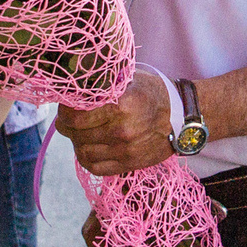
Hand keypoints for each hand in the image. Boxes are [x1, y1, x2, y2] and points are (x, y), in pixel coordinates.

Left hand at [56, 73, 174, 176]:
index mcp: (121, 105)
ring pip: (83, 152)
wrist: (182, 117)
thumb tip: (74, 85)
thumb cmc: (153, 93)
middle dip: (67, 126)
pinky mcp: (129, 163)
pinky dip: (86, 159)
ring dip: (76, 143)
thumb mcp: (130, 79)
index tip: (66, 106)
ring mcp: (126, 150)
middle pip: (76, 133)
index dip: (65, 111)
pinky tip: (88, 149)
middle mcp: (122, 129)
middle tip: (68, 120)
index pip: (76, 114)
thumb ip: (103, 84)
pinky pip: (96, 167)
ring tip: (79, 134)